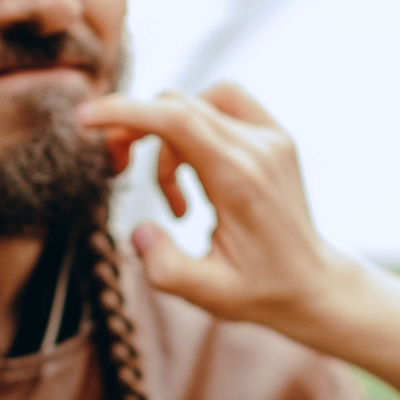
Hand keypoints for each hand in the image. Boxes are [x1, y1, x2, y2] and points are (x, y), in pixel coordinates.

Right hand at [78, 84, 359, 339]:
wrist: (314, 285)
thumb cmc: (261, 292)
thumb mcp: (208, 295)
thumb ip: (165, 267)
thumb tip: (138, 230)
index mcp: (239, 180)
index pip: (175, 119)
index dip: (124, 110)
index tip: (85, 118)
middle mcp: (258, 149)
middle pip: (177, 107)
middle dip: (134, 132)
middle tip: (118, 174)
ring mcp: (271, 137)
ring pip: (196, 104)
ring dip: (167, 138)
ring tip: (174, 199)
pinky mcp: (275, 136)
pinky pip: (222, 104)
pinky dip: (195, 125)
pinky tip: (192, 169)